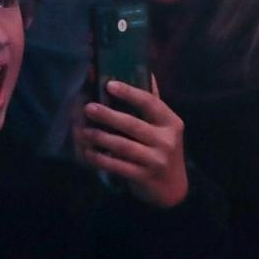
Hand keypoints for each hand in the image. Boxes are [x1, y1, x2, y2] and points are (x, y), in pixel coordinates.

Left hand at [77, 77, 188, 208]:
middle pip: (133, 124)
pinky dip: (102, 159)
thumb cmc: (162, 149)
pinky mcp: (145, 177)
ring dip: (101, 138)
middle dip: (108, 116)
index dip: (129, 93)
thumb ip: (153, 102)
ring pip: (123, 146)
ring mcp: (156, 160)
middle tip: (88, 108)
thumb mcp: (164, 127)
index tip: (109, 84)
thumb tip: (145, 70)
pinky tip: (89, 153)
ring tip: (84, 132)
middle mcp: (166, 140)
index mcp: (171, 122)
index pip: (150, 102)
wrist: (174, 188)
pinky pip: (119, 166)